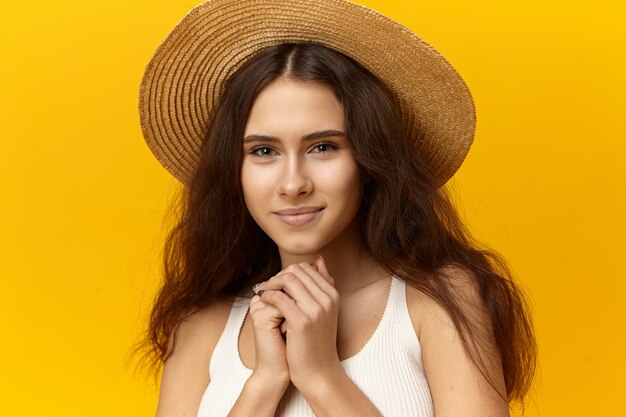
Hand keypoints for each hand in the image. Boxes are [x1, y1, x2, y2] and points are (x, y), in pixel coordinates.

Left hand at [254, 256, 341, 389]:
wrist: (319, 371)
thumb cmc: (317, 342)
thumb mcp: (324, 310)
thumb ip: (322, 285)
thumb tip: (318, 259)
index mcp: (333, 294)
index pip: (306, 268)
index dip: (288, 272)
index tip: (277, 283)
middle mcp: (327, 299)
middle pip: (297, 271)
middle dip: (279, 276)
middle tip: (268, 287)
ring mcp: (316, 309)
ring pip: (288, 280)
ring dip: (271, 284)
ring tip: (264, 293)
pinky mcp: (301, 321)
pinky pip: (279, 297)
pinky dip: (267, 295)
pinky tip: (263, 302)